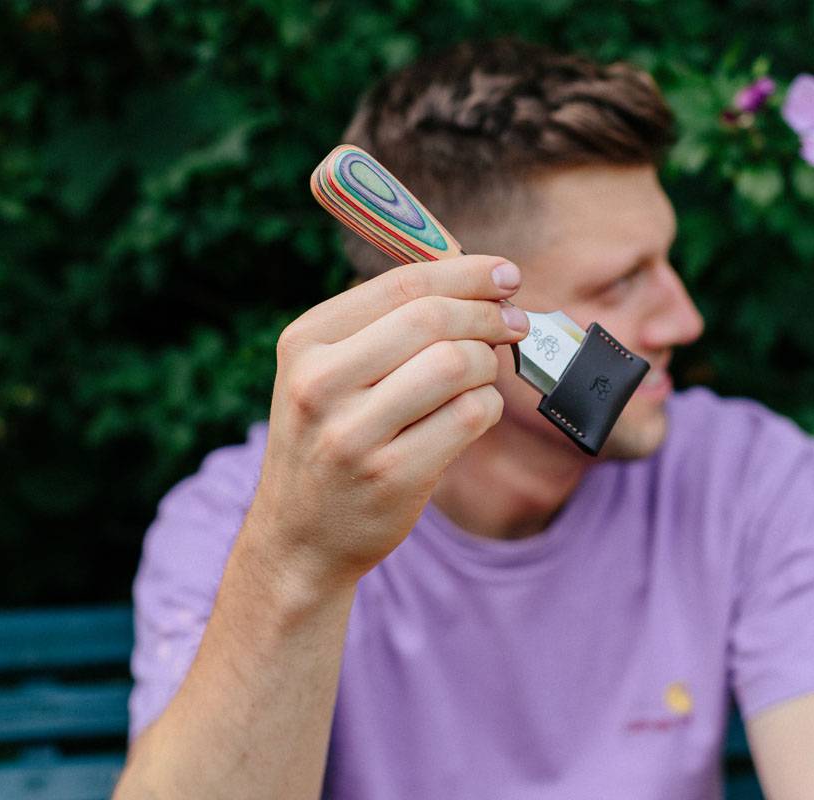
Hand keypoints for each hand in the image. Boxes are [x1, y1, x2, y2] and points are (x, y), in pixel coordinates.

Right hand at [249, 254, 528, 586]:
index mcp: (305, 342)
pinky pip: (469, 415)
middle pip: (433, 320)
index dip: (466, 274)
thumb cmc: (328, 441)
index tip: (506, 275)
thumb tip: (478, 281)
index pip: (402, 286)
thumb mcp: (325, 374)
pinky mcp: (392, 475)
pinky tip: (476, 412)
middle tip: (514, 324)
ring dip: (488, 364)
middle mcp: (319, 383)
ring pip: (457, 364)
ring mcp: (353, 433)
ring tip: (483, 376)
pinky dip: (488, 406)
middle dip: (488, 316)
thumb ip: (386, 325)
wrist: (299, 538)